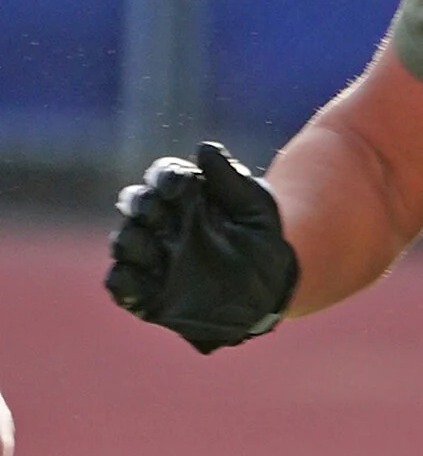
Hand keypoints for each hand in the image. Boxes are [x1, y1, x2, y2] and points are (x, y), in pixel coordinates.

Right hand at [106, 140, 299, 353]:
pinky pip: (121, 284)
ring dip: (131, 241)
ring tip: (153, 252)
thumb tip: (204, 149)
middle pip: (137, 203)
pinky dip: (122, 284)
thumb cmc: (263, 251)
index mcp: (189, 200)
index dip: (165, 176)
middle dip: (140, 203)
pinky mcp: (148, 293)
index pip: (166, 176)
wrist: (267, 306)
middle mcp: (165, 225)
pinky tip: (137, 287)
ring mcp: (153, 258)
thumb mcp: (258, 216)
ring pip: (125, 240)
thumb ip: (235, 183)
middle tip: (153, 212)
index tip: (175, 187)